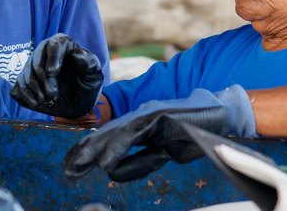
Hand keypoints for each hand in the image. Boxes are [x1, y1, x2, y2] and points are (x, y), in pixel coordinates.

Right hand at [9, 33, 103, 118]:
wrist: (79, 101)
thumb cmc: (88, 84)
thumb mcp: (94, 75)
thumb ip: (89, 64)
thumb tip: (76, 53)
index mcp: (63, 44)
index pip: (54, 45)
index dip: (52, 58)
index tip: (52, 73)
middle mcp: (45, 51)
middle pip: (37, 60)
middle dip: (43, 78)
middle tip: (53, 94)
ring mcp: (33, 65)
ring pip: (27, 73)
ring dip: (35, 89)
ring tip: (48, 99)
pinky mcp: (25, 80)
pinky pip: (19, 84)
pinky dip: (26, 95)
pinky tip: (36, 102)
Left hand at [64, 85, 255, 180]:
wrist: (219, 113)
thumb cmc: (193, 133)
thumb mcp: (162, 152)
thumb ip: (140, 161)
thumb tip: (113, 173)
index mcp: (140, 122)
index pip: (109, 136)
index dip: (89, 151)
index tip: (72, 166)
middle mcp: (141, 114)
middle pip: (107, 133)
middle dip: (85, 152)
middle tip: (67, 169)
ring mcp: (150, 113)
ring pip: (116, 132)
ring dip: (95, 150)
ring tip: (78, 165)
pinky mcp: (160, 115)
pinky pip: (135, 133)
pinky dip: (118, 147)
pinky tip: (106, 160)